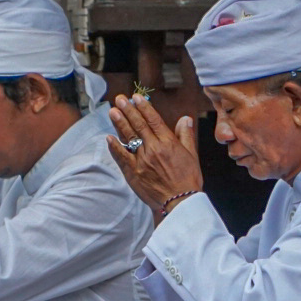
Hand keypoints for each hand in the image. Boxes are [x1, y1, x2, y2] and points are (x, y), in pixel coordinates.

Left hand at [105, 94, 202, 213]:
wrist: (179, 203)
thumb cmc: (188, 180)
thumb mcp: (191, 155)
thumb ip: (186, 135)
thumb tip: (185, 119)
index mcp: (168, 143)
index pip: (153, 120)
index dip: (144, 107)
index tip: (136, 97)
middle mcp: (153, 149)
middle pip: (138, 126)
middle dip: (128, 111)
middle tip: (120, 99)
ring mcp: (141, 161)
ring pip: (128, 138)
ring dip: (119, 123)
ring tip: (112, 111)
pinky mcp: (133, 174)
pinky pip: (121, 157)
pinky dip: (114, 147)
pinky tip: (109, 137)